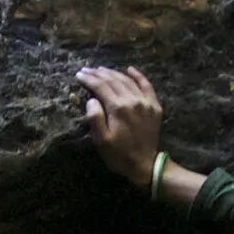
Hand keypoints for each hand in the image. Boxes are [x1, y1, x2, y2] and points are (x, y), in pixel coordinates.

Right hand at [76, 64, 164, 184]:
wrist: (145, 165)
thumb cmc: (119, 155)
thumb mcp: (101, 140)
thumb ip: (95, 118)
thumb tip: (91, 99)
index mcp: (118, 108)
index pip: (100, 87)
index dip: (88, 80)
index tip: (78, 75)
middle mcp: (132, 100)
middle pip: (113, 81)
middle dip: (98, 74)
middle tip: (87, 70)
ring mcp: (145, 102)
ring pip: (127, 80)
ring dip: (113, 73)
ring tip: (101, 69)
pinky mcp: (154, 106)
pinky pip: (147, 85)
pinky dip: (138, 76)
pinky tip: (129, 69)